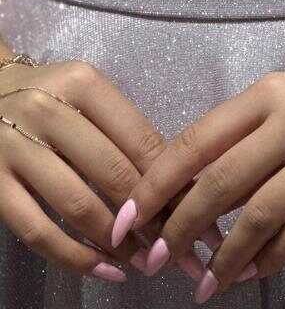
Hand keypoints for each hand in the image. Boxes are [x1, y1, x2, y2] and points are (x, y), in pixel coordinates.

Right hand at [0, 58, 223, 283]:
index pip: (139, 139)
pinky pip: (38, 231)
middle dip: (151, 218)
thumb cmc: (52, 96)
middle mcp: (48, 111)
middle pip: (113, 173)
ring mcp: (16, 148)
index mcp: (83, 84)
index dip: (172, 182)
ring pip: (78, 204)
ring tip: (143, 262)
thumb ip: (127, 131)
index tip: (197, 214)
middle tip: (177, 248)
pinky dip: (75, 258)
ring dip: (117, 242)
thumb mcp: (90, 96)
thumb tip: (182, 184)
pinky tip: (104, 269)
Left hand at [111, 67, 284, 300]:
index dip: (156, 182)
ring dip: (223, 258)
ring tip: (204, 285)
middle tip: (156, 262)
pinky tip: (253, 275)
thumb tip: (187, 195)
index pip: (197, 139)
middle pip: (219, 180)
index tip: (126, 217)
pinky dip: (269, 261)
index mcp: (270, 93)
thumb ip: (248, 141)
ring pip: (257, 214)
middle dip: (180, 227)